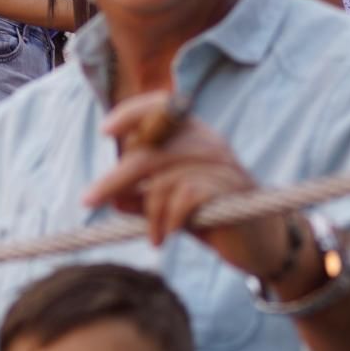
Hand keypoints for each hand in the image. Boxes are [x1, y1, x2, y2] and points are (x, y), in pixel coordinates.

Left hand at [82, 91, 289, 277]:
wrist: (261, 243)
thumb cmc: (211, 217)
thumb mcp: (170, 204)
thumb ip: (142, 197)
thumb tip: (111, 196)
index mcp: (195, 135)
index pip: (161, 107)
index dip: (132, 114)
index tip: (106, 130)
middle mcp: (209, 142)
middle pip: (147, 153)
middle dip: (113, 179)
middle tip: (88, 200)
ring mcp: (221, 165)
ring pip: (160, 182)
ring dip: (148, 215)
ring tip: (154, 235)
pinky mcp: (229, 189)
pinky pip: (181, 200)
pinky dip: (166, 222)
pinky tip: (168, 235)